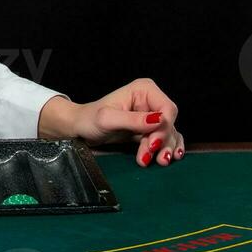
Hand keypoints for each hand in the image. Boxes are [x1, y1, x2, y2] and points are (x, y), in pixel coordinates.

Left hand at [37, 78, 183, 166]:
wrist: (81, 129)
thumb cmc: (90, 119)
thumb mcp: (108, 119)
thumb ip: (133, 120)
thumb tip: (159, 121)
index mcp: (144, 90)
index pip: (167, 109)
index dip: (164, 127)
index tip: (151, 143)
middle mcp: (151, 100)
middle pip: (169, 123)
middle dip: (162, 141)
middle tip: (148, 156)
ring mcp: (151, 115)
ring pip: (169, 133)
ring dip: (164, 149)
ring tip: (155, 162)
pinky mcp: (149, 129)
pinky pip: (166, 139)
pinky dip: (166, 149)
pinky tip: (166, 158)